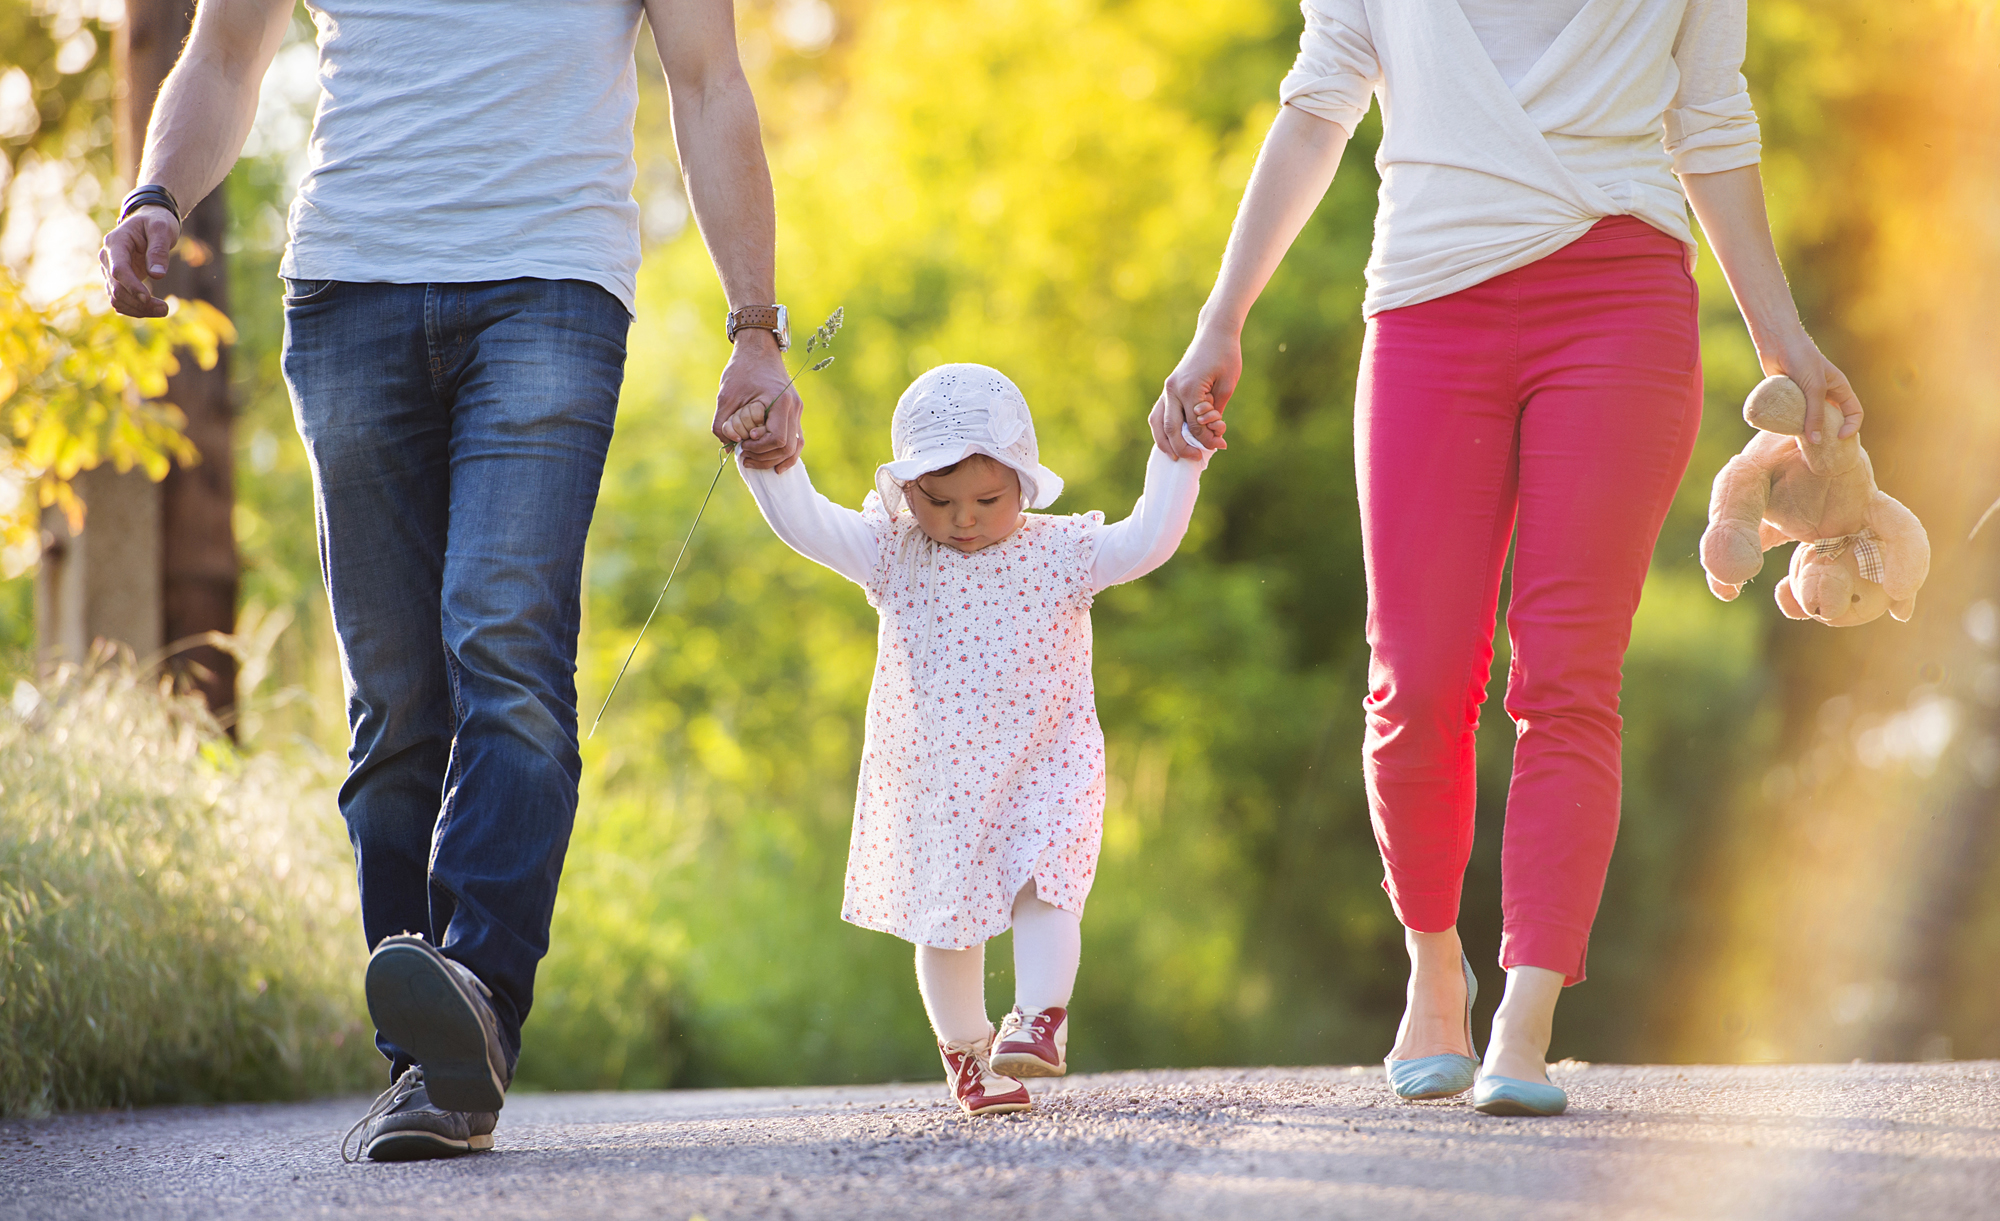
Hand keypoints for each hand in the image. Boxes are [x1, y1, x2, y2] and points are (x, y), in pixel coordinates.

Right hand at [99, 205, 180, 317]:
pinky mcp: (118, 280)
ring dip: (138, 310)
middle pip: (117, 289)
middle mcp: (108, 258)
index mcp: (115, 243)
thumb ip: (159, 250)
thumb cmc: (156, 222)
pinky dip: (135, 309)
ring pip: (117, 298)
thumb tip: (157, 276)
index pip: (118, 269)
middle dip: (140, 303)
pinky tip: (153, 310)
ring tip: (164, 310)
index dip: (131, 286)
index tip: (148, 298)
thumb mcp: (162, 229)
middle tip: (166, 309)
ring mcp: (110, 271)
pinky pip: (121, 300)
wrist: (149, 221)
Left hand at [714, 330, 803, 471]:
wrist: (758, 349)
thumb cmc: (742, 369)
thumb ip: (723, 424)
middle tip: (744, 457)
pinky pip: (795, 440)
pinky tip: (773, 465)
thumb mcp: (726, 396)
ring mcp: (797, 411)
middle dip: (764, 457)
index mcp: (780, 401)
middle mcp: (794, 408)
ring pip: (794, 448)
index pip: (776, 439)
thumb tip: (729, 448)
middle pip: (787, 448)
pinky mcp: (793, 414)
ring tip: (752, 460)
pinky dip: (784, 454)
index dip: (759, 448)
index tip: (742, 444)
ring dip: (773, 459)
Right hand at [1150, 324, 1240, 458]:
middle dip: (1183, 448)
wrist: (1214, 332)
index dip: (1208, 439)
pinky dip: (1161, 428)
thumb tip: (1212, 434)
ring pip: (1158, 422)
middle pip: (1171, 429)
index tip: (1221, 445)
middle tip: (1197, 459)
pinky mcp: (1168, 387)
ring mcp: (1167, 388)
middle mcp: (1173, 390)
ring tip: (1175, 456)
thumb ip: (1216, 411)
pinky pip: (1158, 413)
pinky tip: (1169, 440)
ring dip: (1164, 442)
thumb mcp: (1227, 385)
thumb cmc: (1225, 355)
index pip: (1195, 425)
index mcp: (1189, 388)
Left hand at [1760, 331, 1862, 442]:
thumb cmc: (1802, 360)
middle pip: (1832, 420)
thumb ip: (1815, 414)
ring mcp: (1806, 397)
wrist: (1777, 343)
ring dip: (1807, 431)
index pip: (1854, 412)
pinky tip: (1786, 434)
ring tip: (1801, 445)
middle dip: (1828, 434)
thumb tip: (1816, 441)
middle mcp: (1825, 394)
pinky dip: (1791, 425)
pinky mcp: (1789, 399)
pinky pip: (1793, 417)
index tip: (1840, 438)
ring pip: (1811, 420)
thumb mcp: (1814, 388)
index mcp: (1839, 388)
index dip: (1851, 427)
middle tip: (1819, 449)